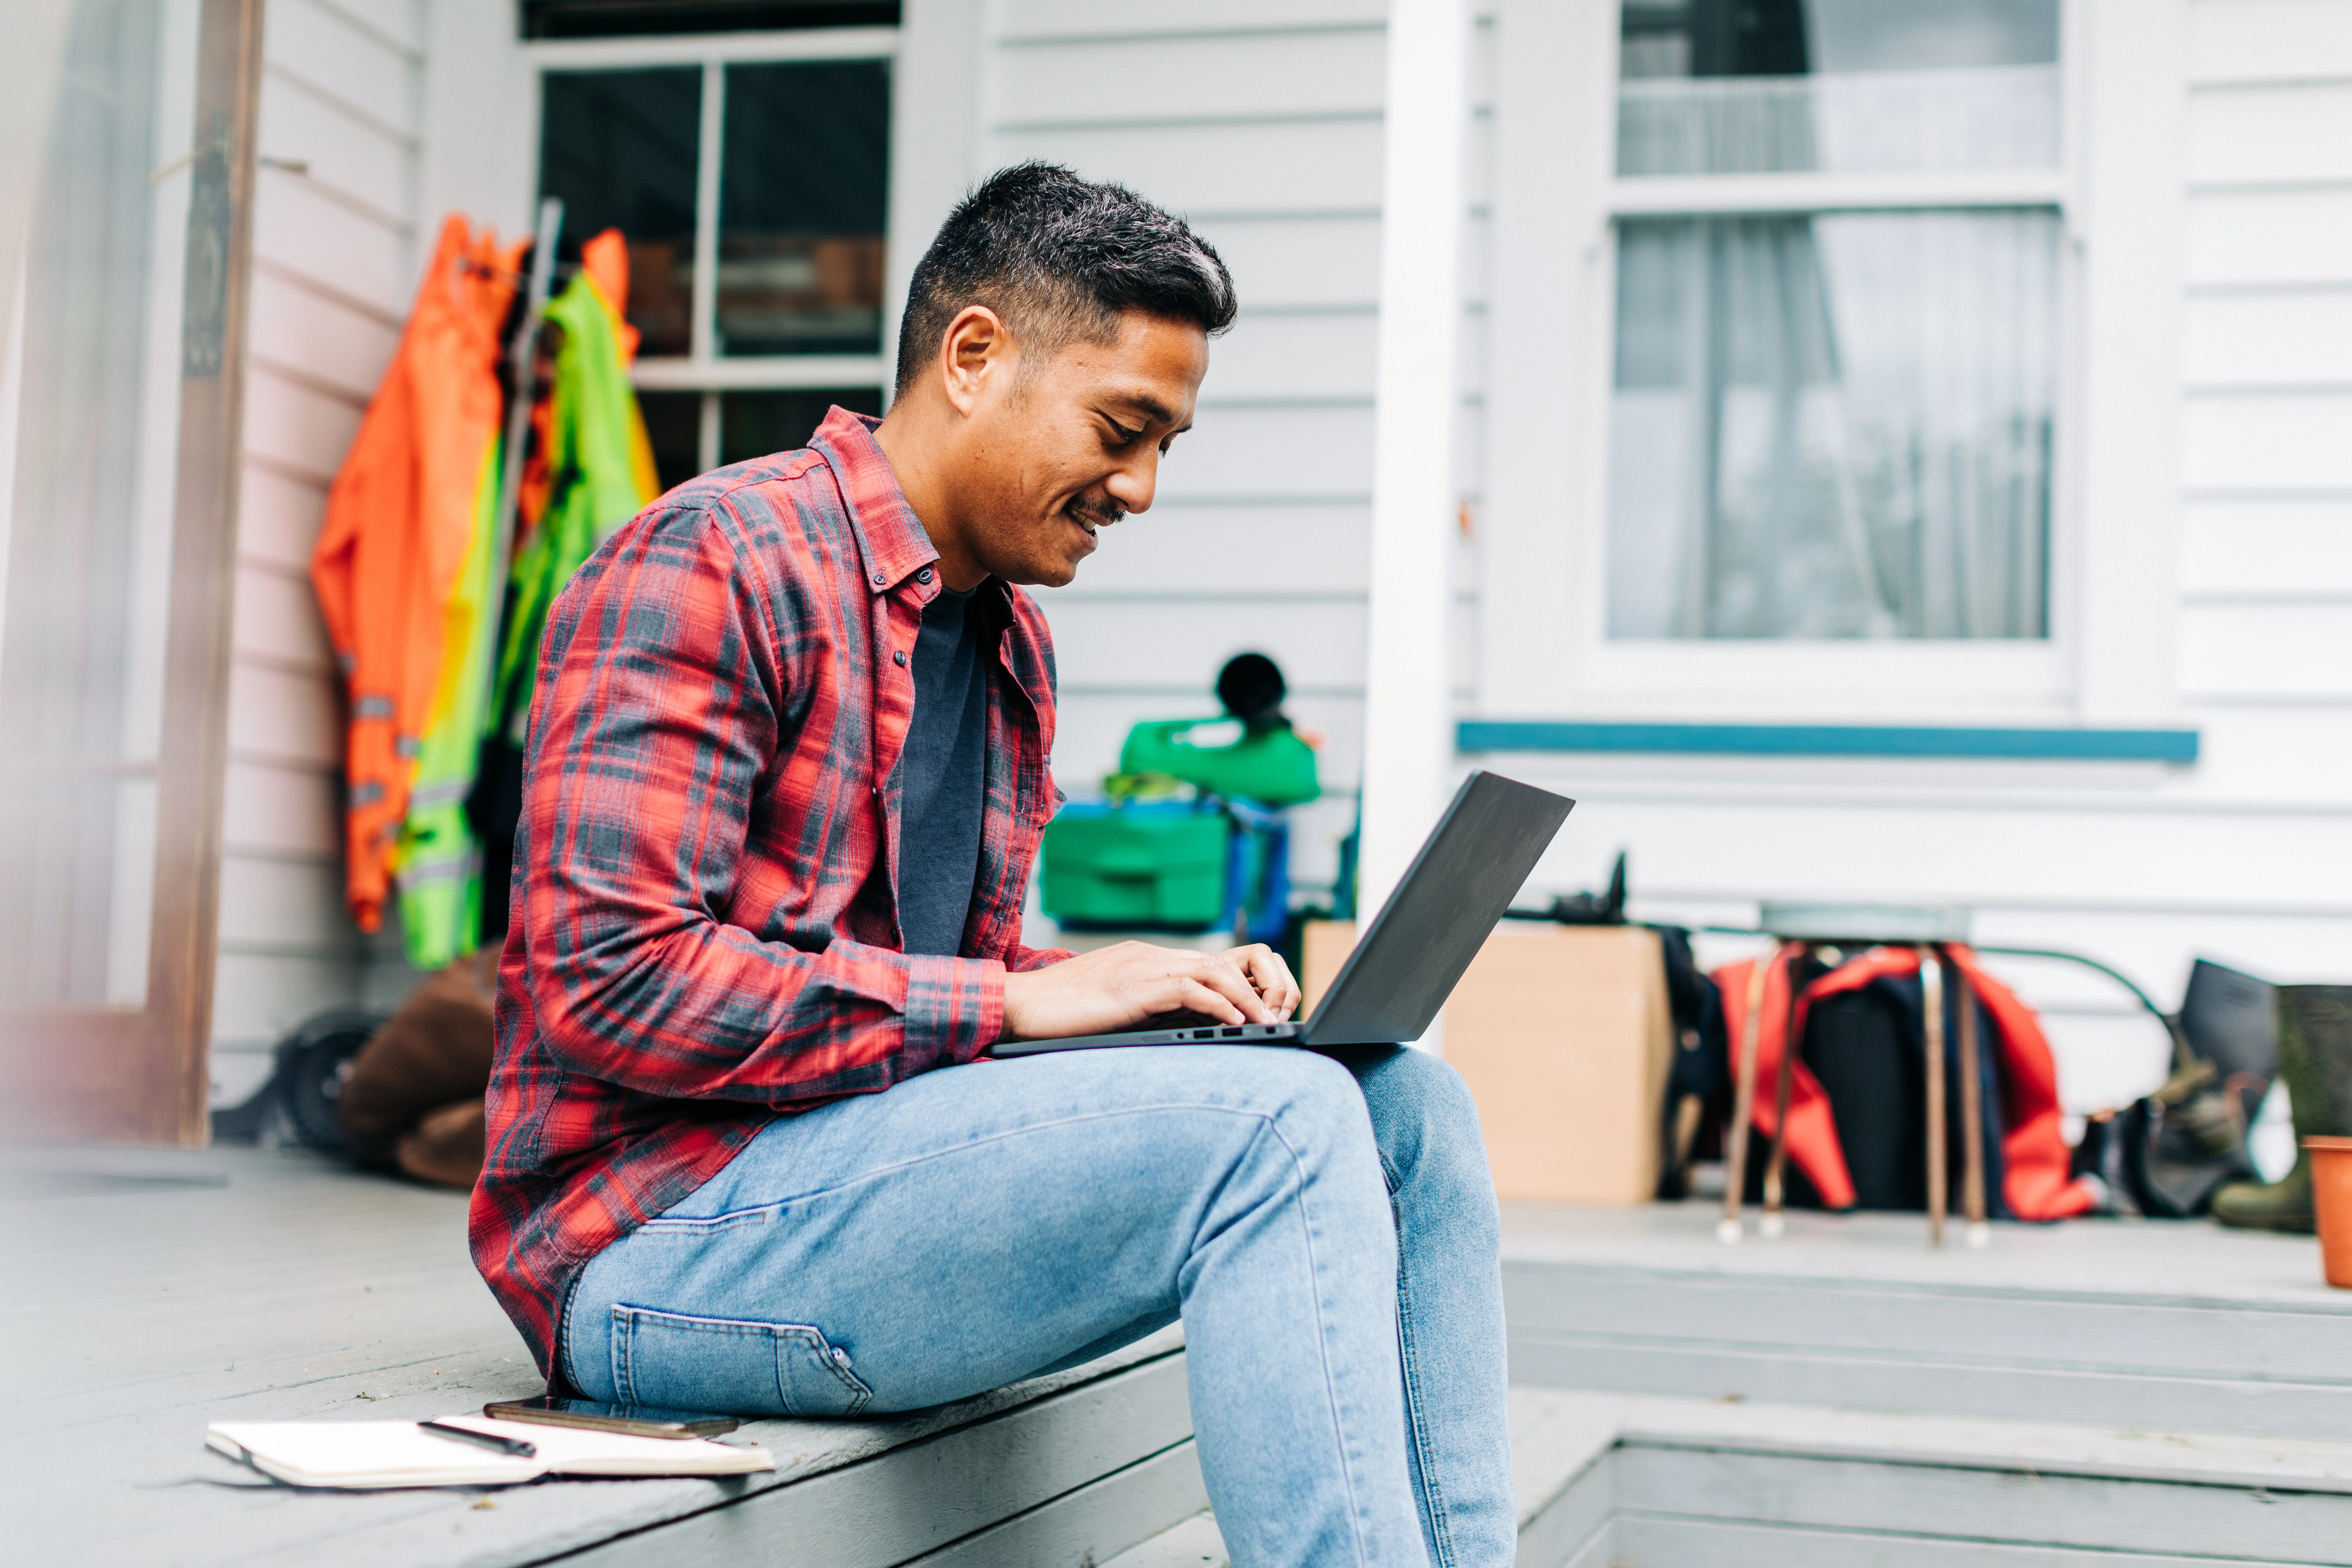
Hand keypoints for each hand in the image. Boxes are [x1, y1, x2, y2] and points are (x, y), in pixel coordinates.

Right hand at [1000, 941, 1301, 1042]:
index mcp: (1148, 959)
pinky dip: (1219, 1005)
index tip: (1263, 1011)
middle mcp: (1151, 956)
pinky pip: (1189, 988)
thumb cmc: (1061, 1013)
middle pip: (1224, 961)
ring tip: (1268, 1024)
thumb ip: (1146, 1008)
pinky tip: (1236, 1024)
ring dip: (1248, 998)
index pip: (1212, 962)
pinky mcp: (1133, 988)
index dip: (1245, 984)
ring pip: (1215, 971)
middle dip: (1258, 987)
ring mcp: (1142, 968)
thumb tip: (1183, 1029)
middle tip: (1278, 1017)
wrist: (1019, 1005)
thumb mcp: (1115, 1007)